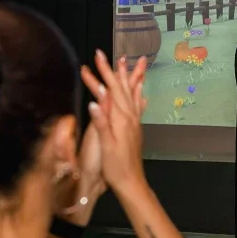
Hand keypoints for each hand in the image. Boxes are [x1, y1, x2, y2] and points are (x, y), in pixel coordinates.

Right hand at [80, 51, 148, 192]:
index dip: (103, 72)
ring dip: (131, 78)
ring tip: (136, 64)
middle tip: (113, 54)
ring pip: (132, 94)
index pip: (111, 89)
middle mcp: (130, 118)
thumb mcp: (106, 145)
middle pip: (122, 88)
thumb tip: (94, 101)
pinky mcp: (135, 129)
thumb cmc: (116, 167)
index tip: (97, 56)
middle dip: (116, 70)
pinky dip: (138, 96)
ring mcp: (135, 123)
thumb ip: (101, 123)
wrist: (131, 183)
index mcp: (121, 119)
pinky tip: (142, 93)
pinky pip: (138, 106)